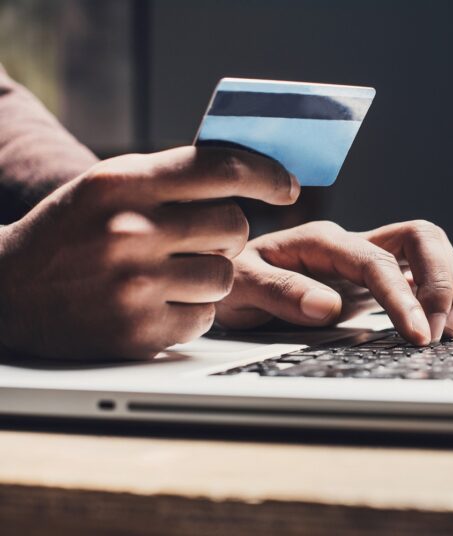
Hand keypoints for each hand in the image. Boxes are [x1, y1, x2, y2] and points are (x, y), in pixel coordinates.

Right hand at [0, 146, 298, 359]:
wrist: (8, 290)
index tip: (287, 185)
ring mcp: (135, 286)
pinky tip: (157, 302)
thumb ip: (172, 175)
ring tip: (170, 273)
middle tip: (197, 238)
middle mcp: (130, 231)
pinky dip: (191, 311)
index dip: (266, 174)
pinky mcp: (139, 332)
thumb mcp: (109, 184)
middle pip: (235, 225)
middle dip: (226, 232)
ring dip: (209, 275)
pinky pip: (205, 317)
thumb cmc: (70, 230)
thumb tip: (250, 171)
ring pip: (226, 276)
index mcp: (124, 183)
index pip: (221, 168)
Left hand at [215, 220, 452, 344]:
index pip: (377, 261)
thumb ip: (280, 292)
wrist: (231, 282)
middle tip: (438, 334)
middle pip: (421, 239)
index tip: (418, 335)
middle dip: (440, 284)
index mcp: (324, 241)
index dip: (403, 296)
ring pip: (433, 255)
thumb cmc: (233, 282)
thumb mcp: (241, 286)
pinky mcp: (382, 283)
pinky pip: (431, 281)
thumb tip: (328, 306)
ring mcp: (372, 261)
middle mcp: (355, 245)